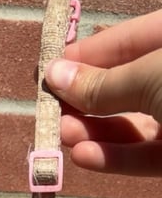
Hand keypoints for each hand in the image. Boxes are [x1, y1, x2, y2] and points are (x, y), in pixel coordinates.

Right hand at [44, 8, 161, 174]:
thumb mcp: (150, 75)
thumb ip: (101, 83)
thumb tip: (53, 75)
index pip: (130, 39)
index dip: (88, 53)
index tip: (48, 69)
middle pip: (127, 85)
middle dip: (86, 98)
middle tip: (50, 107)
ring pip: (133, 124)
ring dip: (94, 131)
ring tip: (62, 133)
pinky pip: (146, 156)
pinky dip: (116, 158)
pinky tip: (83, 156)